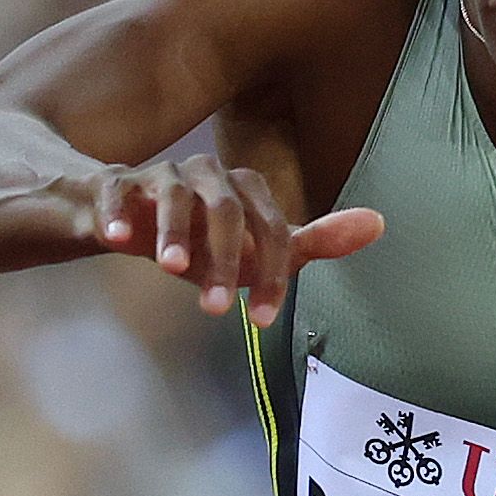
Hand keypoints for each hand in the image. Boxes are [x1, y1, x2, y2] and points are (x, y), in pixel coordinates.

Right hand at [85, 161, 379, 325]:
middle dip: (224, 260)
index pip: (271, 228)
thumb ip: (314, 241)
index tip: (260, 320)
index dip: (271, 274)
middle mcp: (207, 174)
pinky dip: (117, 212)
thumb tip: (379, 222)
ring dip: (173, 233)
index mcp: (246, 189)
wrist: (128, 219)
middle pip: (225, 210)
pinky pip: (116, 189)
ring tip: (171, 270)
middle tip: (214, 311)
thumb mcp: (259, 248)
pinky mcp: (116, 183)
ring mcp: (160, 176)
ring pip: (174, 196)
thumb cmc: (203, 240)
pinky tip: (116, 240)